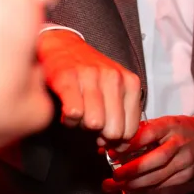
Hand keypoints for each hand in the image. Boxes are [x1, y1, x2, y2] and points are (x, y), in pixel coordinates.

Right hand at [38, 29, 140, 143]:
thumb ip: (122, 116)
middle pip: (113, 130)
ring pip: (94, 124)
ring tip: (80, 114)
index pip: (131, 129)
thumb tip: (118, 147)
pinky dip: (69, 120)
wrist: (63, 46)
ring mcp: (91, 77)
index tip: (106, 135)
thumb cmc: (90, 73)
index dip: (117, 140)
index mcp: (130, 82)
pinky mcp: (67, 78)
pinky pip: (74, 114)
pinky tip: (69, 110)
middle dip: (101, 135)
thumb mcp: (116, 89)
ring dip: (83, 126)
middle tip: (92, 124)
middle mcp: (114, 78)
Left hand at [100, 113, 193, 193]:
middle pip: (156, 159)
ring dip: (136, 184)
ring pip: (159, 177)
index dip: (129, 145)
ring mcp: (185, 161)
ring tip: (118, 187)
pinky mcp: (187, 176)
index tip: (112, 152)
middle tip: (115, 176)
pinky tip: (134, 192)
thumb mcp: (162, 123)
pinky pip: (164, 187)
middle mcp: (179, 144)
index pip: (148, 134)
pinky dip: (147, 191)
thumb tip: (109, 145)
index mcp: (170, 126)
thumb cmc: (181, 129)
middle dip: (133, 170)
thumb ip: (138, 134)